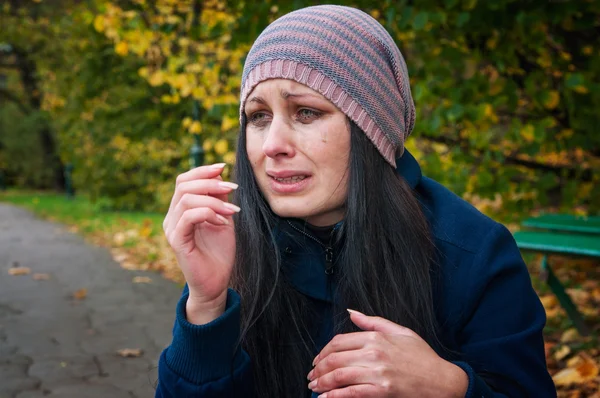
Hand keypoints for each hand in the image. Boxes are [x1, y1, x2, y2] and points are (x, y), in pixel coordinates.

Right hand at [163, 163, 238, 323]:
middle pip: (183, 185)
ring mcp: (172, 229)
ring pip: (186, 199)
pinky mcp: (177, 241)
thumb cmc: (219, 252)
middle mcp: (172, 217)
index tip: (223, 166)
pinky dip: (208, 213)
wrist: (216, 282)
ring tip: (232, 210)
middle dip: (210, 182)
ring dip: (214, 200)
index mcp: (180, 210)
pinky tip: (223, 221)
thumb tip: (219, 174)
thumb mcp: (223, 218)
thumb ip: (219, 198)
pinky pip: (188, 217)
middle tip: (232, 188)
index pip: (184, 180)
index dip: (202, 171)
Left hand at [307, 310, 467, 397]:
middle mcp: (374, 353)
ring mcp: (378, 372)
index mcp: (376, 337)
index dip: (323, 352)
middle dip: (318, 369)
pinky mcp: (382, 391)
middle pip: (335, 359)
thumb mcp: (400, 332)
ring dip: (322, 383)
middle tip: (311, 376)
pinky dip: (335, 396)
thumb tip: (351, 312)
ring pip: (339, 376)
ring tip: (315, 388)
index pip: (339, 342)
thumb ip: (372, 322)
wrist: (442, 381)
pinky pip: (351, 393)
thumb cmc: (422, 357)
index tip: (317, 360)